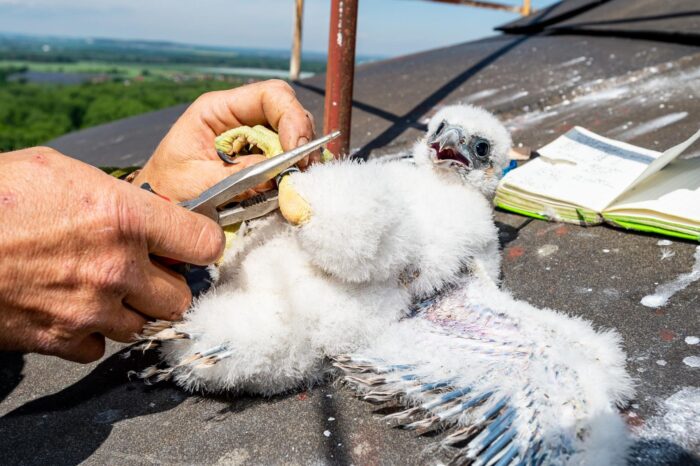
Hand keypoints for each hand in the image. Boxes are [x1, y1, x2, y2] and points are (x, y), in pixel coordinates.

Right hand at [0, 147, 223, 361]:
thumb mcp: (60, 172)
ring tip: (104, 287)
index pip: (203, 242)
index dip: (202, 243)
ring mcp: (90, 309)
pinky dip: (94, 334)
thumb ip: (117, 197)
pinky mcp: (60, 339)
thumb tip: (148, 214)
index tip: (194, 245)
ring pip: (143, 325)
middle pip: (180, 295)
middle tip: (146, 270)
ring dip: (131, 310)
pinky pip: (101, 348)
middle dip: (167, 284)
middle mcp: (116, 268)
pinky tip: (75, 309)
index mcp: (123, 217)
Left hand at [133, 80, 317, 202]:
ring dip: (299, 157)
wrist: (157, 209)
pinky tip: (290, 184)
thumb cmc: (166, 191)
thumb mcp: (199, 182)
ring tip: (296, 179)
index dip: (291, 116)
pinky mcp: (257, 160)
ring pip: (291, 135)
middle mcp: (238, 118)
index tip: (297, 148)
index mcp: (217, 110)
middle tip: (303, 168)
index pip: (269, 95)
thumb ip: (239, 176)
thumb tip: (280, 174)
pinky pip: (285, 159)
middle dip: (301, 137)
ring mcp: (250, 139)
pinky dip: (293, 171)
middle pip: (287, 112)